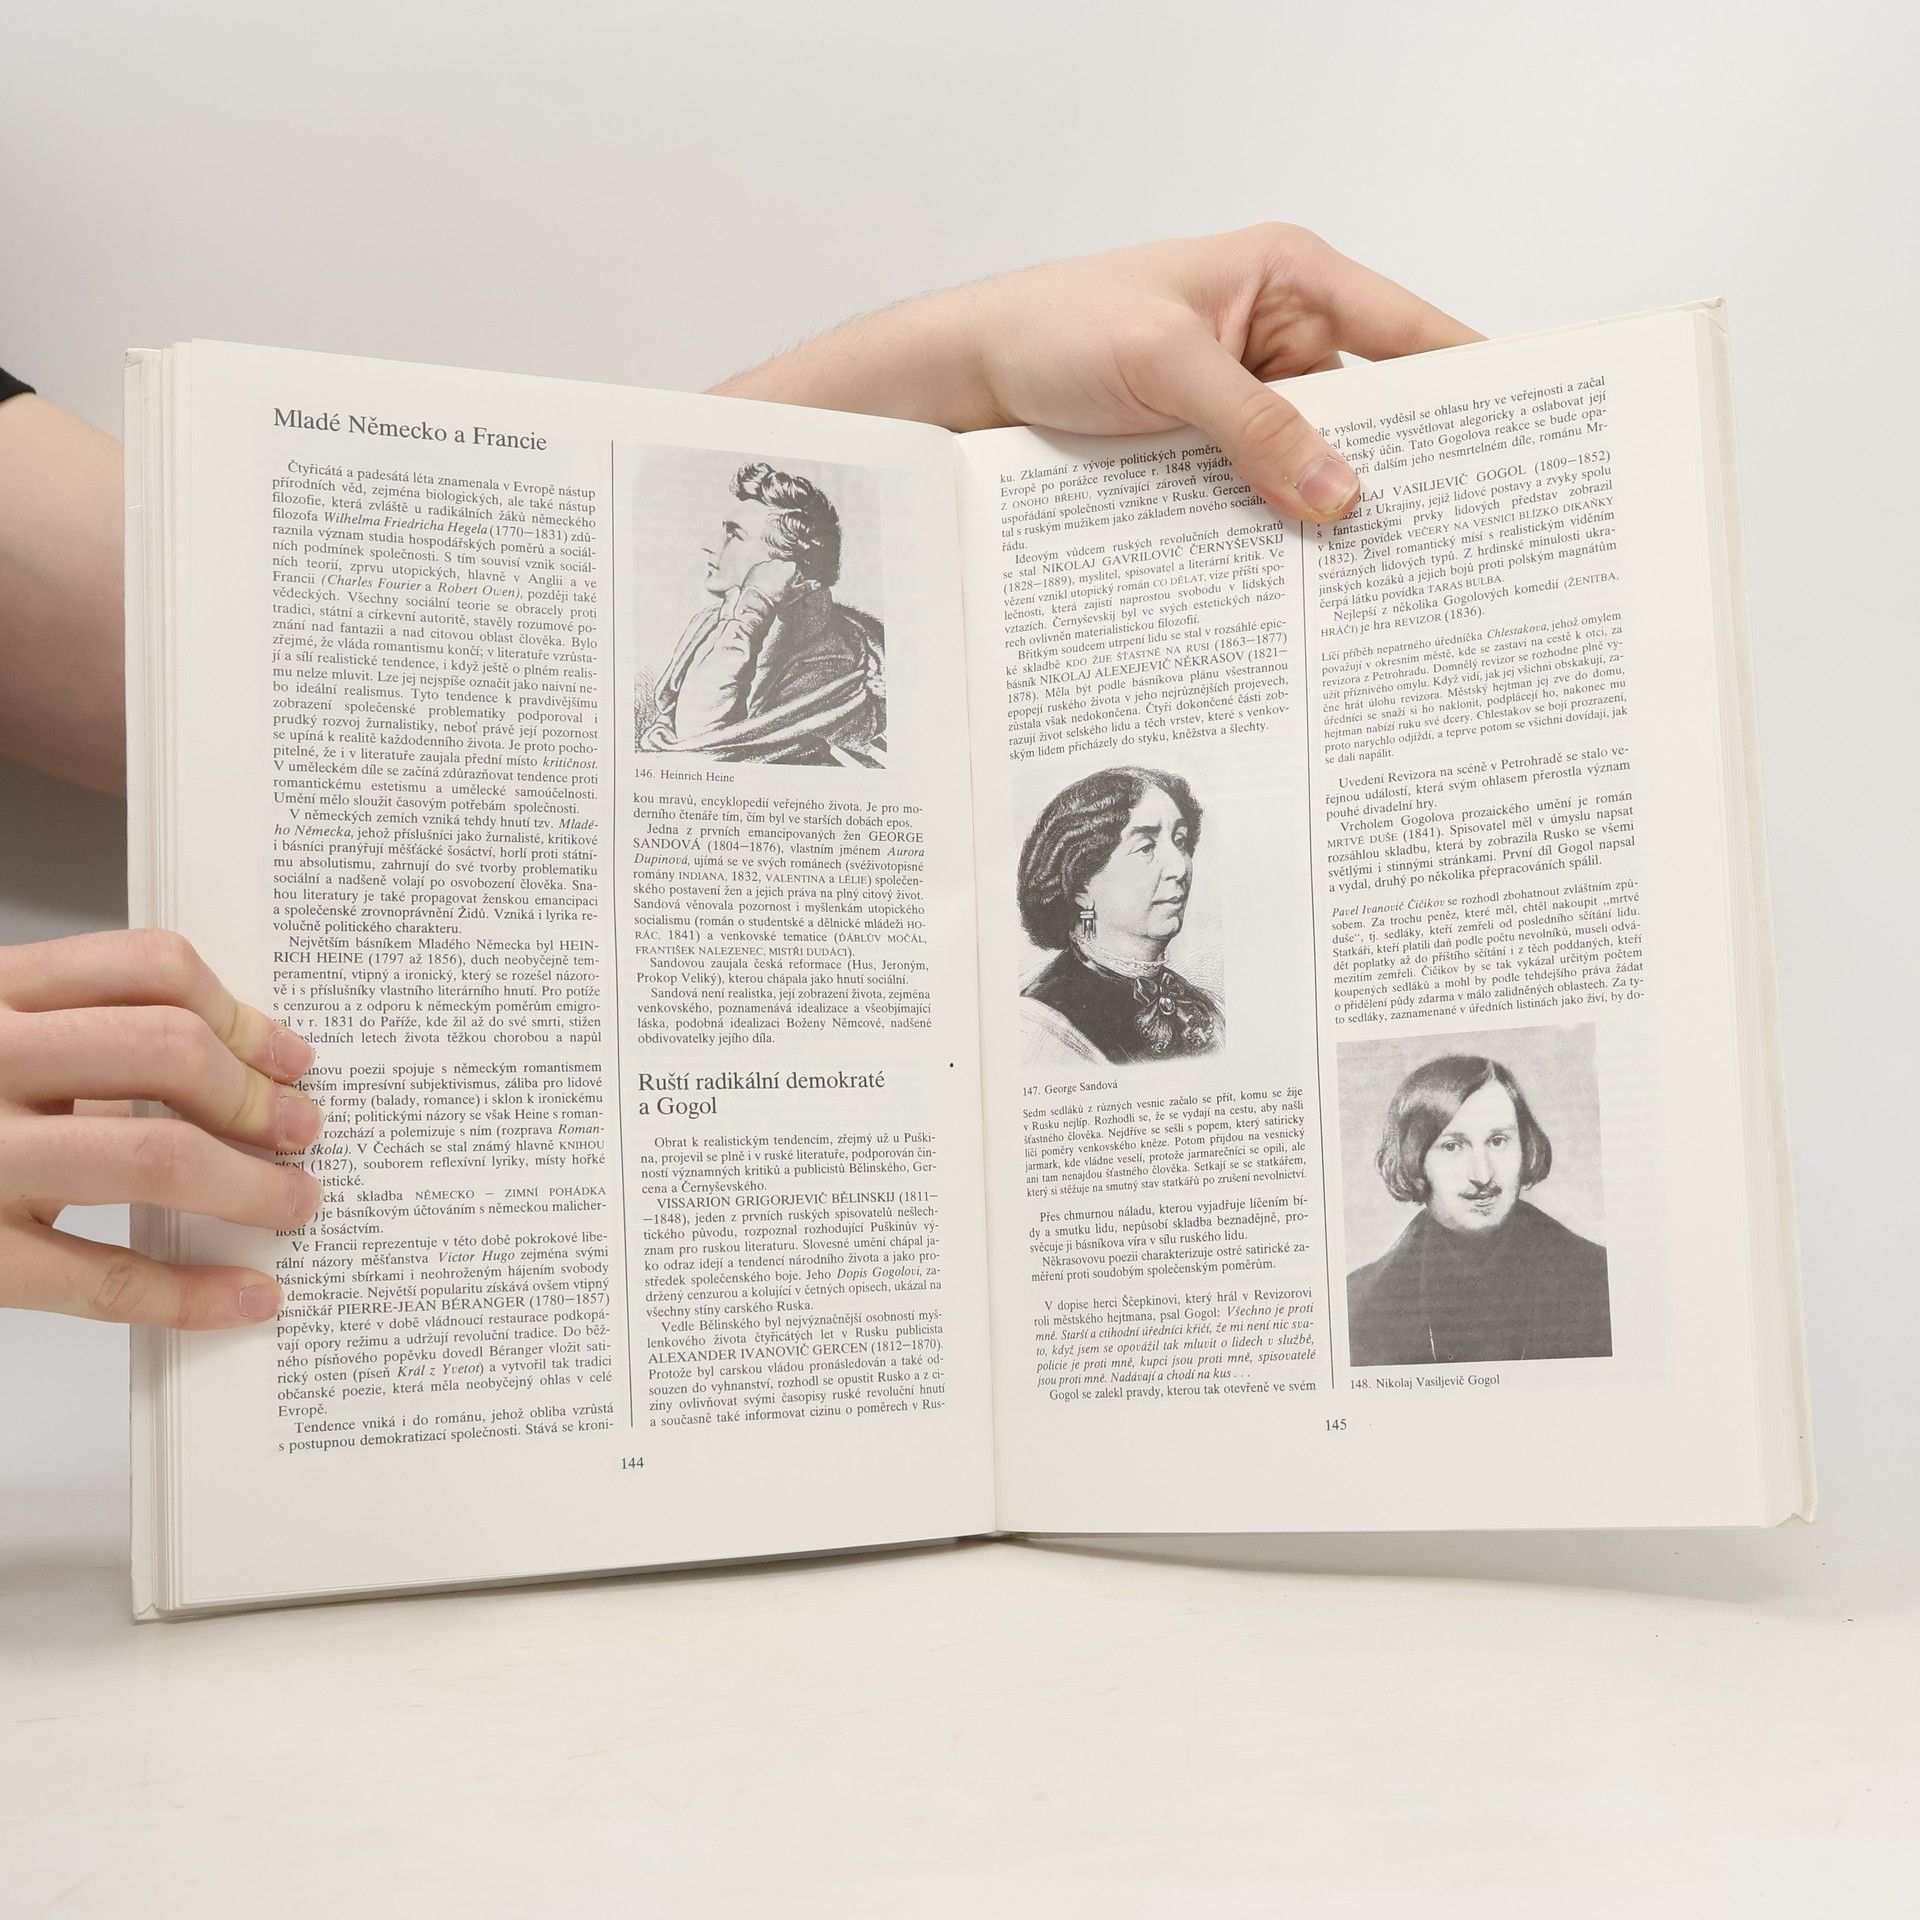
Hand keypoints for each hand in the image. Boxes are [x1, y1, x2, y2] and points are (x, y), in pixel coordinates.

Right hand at [0, 930, 323, 1328]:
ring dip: (251, 1185)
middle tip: (304, 1130)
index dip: (241, 1014)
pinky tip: (247, 1296)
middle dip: (257, 1097)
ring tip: (293, 1203)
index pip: (148, 967)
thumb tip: (234, 1068)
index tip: (291, 1056)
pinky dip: (193, 1292)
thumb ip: (74, 1037)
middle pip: (168, 1051)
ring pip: (154, 1155)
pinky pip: (103, 1277)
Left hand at [714, 223, 1479, 521]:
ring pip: (1319, 466)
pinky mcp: (1210, 456)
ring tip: (1384, 580)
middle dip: (1404, 472)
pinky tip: (1302, 580)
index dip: (1468, 388)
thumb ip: (1255, 428)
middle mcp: (1279, 337)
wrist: (964, 381)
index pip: (1408, 335)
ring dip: (1335, 515)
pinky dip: (1280, 533)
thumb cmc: (1052, 330)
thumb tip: (1339, 496)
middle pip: (1372, 413)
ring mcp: (1245, 403)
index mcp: (1290, 278)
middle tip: (1450, 544)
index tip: (1512, 451)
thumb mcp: (1163, 365)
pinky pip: (1265, 496)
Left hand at [737, 555, 801, 604]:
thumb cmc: (776, 599)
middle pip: (785, 569)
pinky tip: (763, 586)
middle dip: (784, 578)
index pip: (797, 571)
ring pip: (773, 569)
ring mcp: (766, 564)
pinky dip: (764, 576)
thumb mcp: (794, 595)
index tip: (792, 590)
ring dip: (774, 576)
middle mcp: (778, 562)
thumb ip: (806, 588)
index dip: (796, 581)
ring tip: (771, 590)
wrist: (756, 602)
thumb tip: (818, 583)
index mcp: (790, 567)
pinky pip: (763, 570)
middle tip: (781, 591)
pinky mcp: (756, 567)